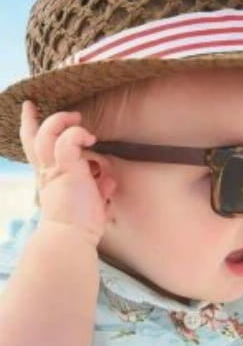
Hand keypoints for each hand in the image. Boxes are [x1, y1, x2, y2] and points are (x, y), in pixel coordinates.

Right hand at [19, 100, 114, 245]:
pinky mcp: (66, 170)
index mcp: (51, 179)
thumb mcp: (91, 202)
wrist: (71, 238)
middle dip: (34, 120)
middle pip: (33, 139)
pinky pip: (67, 141)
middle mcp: (48, 173)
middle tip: (35, 107)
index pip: (37, 151)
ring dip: (60, 121)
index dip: (32, 130)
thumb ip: (98, 189)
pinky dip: (78, 134)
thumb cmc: (82, 225)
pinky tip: (91, 138)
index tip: (31, 113)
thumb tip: (108, 181)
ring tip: (76, 118)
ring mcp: (55, 170)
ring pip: (48, 134)